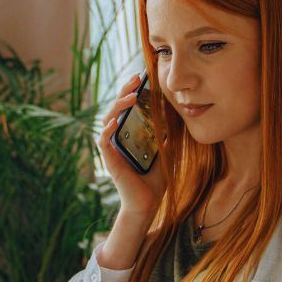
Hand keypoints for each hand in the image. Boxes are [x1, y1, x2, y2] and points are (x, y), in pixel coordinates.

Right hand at [99, 73, 168, 216]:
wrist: (148, 203)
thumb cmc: (154, 181)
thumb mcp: (166, 154)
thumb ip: (167, 138)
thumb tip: (178, 121)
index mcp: (129, 134)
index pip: (127, 108)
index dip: (131, 91)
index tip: (141, 78)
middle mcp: (118, 138)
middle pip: (116, 109)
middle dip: (125, 91)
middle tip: (136, 79)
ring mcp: (112, 148)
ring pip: (107, 120)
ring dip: (118, 106)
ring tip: (131, 96)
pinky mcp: (109, 160)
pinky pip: (103, 141)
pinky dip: (107, 130)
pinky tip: (115, 122)